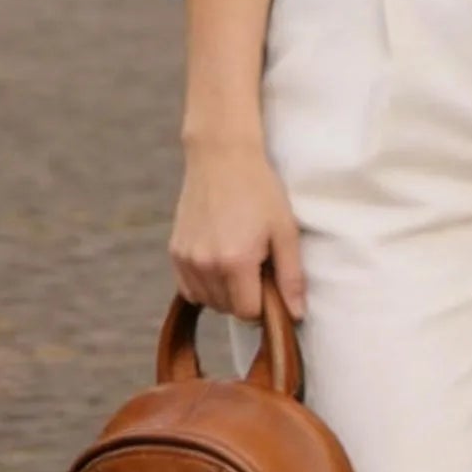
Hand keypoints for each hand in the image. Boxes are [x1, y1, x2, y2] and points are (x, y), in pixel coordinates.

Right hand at [170, 134, 307, 322]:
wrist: (221, 156)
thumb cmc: (259, 190)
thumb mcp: (284, 230)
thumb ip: (291, 276)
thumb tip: (296, 315)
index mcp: (235, 262)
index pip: (248, 313)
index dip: (265, 304)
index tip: (272, 280)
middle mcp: (206, 265)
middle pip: (228, 309)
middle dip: (246, 297)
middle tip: (258, 264)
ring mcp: (186, 259)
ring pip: (208, 301)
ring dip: (226, 293)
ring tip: (240, 260)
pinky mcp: (175, 251)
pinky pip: (189, 289)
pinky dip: (205, 285)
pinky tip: (220, 262)